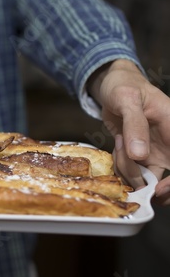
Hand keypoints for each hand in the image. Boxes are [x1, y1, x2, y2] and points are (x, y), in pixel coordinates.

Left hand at [88, 59, 169, 204]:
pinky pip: (129, 172)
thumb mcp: (128, 99)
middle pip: (166, 181)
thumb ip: (135, 125)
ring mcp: (154, 153)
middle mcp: (169, 146)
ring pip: (143, 178)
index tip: (156, 189)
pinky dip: (119, 166)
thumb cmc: (125, 87)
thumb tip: (139, 155)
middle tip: (131, 182)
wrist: (112, 88)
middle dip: (147, 185)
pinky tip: (117, 146)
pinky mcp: (138, 156)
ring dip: (127, 169)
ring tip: (119, 143)